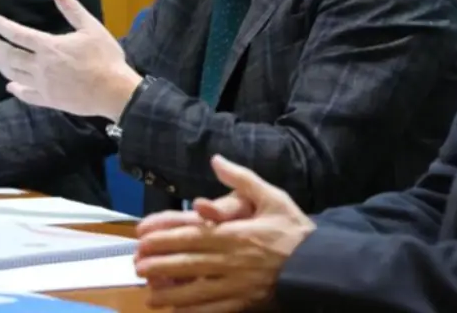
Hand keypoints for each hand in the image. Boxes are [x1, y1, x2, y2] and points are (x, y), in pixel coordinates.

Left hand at [0, 0, 142, 120]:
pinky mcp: (49, 100)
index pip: (19, 34)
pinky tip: (11, 87)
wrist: (113, 91)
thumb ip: (72, 8)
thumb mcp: (91, 27)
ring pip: (15, 75)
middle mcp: (41, 66)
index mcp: (49, 46)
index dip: (4, 27)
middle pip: (12, 56)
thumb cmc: (105, 57)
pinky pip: (27, 95)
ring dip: (2, 66)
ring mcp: (43, 85)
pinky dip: (16, 90)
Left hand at [134, 155, 315, 311]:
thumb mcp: (272, 196)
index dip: (164, 238)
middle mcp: (229, 261)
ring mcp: (235, 286)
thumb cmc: (294, 230)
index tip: (143, 239)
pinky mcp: (243, 304)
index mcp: (233, 234)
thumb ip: (242, 178)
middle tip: (137, 266)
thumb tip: (216, 159)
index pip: (191, 236)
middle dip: (159, 265)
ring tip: (149, 295)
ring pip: (195, 292)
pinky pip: (213, 311)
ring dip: (170, 293)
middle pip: (187, 264)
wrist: (320, 265)